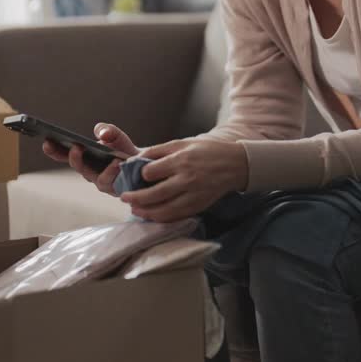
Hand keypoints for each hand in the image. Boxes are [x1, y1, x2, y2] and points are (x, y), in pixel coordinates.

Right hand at [42, 123, 138, 196]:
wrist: (143, 163)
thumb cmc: (123, 149)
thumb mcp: (115, 135)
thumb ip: (107, 130)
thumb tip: (102, 134)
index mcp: (83, 158)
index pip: (63, 155)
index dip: (53, 150)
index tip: (46, 141)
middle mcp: (90, 172)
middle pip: (78, 168)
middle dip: (74, 158)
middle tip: (76, 147)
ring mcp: (103, 183)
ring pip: (98, 180)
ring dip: (103, 170)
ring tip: (112, 160)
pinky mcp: (117, 190)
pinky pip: (115, 184)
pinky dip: (117, 173)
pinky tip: (120, 164)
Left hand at [121, 139, 247, 222]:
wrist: (236, 164)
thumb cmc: (208, 151)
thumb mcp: (183, 143)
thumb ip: (159, 150)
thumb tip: (136, 159)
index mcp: (181, 160)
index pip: (150, 172)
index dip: (140, 174)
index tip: (137, 175)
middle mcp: (187, 179)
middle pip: (154, 194)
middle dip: (135, 198)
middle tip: (124, 198)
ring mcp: (193, 195)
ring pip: (164, 210)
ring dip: (146, 212)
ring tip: (135, 210)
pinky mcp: (199, 206)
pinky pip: (176, 216)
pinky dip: (162, 218)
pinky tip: (153, 215)